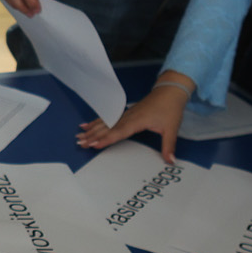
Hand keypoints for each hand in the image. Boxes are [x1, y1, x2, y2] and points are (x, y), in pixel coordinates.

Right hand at [77, 72, 193, 162]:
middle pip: (108, 127)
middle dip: (93, 135)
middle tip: (80, 142)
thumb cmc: (170, 108)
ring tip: (79, 135)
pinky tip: (88, 124)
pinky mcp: (126, 112)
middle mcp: (129, 116)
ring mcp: (126, 113)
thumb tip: (170, 161)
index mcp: (138, 120)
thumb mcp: (172, 129)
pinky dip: (97, 121)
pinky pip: (108, 117)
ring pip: (105, 122)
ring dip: (92, 129)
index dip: (106, 138)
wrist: (170, 91)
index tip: (94, 144)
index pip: (119, 131)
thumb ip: (168, 146)